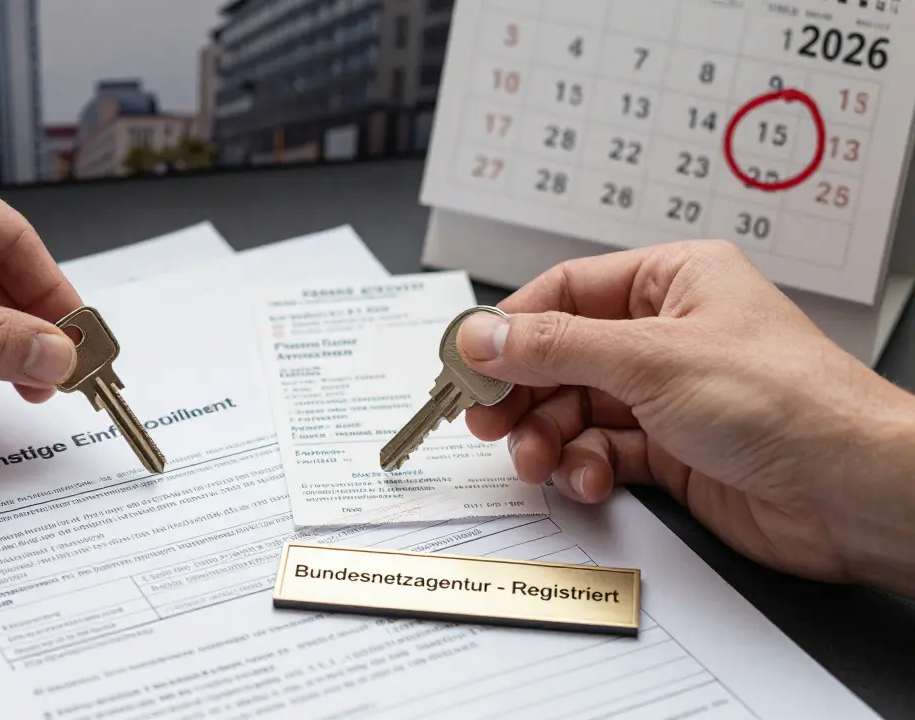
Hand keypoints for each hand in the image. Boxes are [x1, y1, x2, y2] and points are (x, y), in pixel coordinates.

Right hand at [455, 240, 914, 595]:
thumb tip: (482, 334)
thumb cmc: (786, 402)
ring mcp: (668, 395)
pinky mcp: (672, 451)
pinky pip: (602, 451)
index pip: (565, 292)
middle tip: (487, 420)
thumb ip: (554, 347)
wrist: (853, 492)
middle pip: (561, 356)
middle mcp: (666, 335)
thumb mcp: (650, 359)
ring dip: (549, 437)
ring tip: (538, 459)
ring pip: (575, 409)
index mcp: (672, 282)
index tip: (467, 363)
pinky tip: (589, 479)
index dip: (510, 328)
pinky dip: (585, 467)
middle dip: (524, 392)